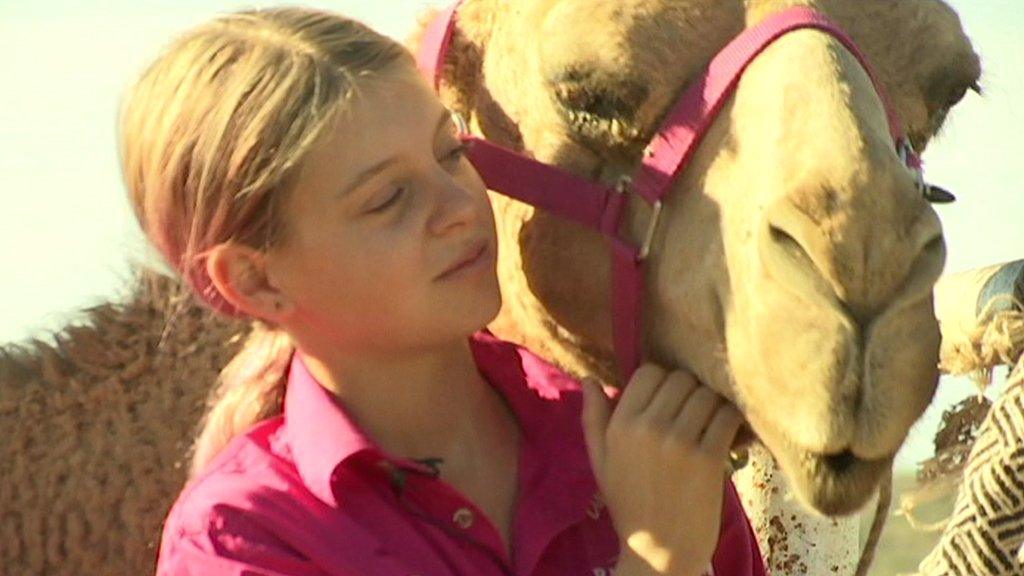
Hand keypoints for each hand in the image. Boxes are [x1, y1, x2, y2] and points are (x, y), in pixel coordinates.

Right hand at [581, 364, 743, 575]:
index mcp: (620, 424)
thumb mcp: (600, 461)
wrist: (659, 552)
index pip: (649, 372)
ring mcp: (680, 441)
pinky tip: (727, 435)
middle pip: (681, 379)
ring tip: (710, 424)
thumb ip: (593, 418)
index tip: (669, 401)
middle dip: (690, 392)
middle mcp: (648, 426)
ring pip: (706, 395)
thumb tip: (588, 379)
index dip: (663, 382)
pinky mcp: (709, 457)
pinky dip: (731, 421)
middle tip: (692, 414)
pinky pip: (727, 417)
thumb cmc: (628, 504)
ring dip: (712, 406)